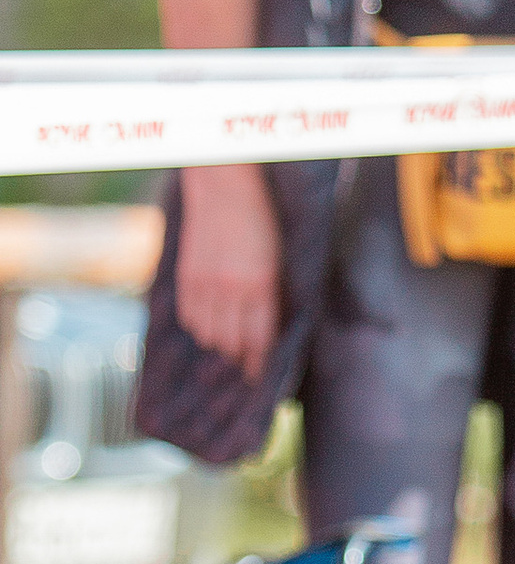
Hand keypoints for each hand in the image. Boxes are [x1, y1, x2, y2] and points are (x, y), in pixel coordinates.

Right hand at [174, 165, 281, 375]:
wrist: (224, 186)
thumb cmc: (261, 219)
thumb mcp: (277, 259)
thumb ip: (271, 294)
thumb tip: (267, 328)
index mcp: (260, 286)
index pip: (259, 341)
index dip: (259, 364)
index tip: (260, 377)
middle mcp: (231, 290)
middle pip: (232, 344)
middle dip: (240, 359)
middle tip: (246, 365)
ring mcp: (205, 284)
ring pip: (208, 334)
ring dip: (219, 344)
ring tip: (227, 347)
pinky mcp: (186, 276)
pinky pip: (189, 317)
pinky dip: (199, 326)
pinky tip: (207, 325)